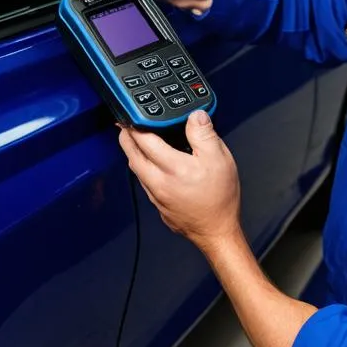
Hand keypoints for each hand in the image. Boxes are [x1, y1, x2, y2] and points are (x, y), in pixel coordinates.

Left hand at [118, 110, 241, 255]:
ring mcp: (155, 195)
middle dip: (126, 137)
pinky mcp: (158, 204)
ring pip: (136, 169)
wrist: (217, 231)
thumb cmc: (219, 199)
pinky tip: (152, 164)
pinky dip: (143, 168)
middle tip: (126, 124)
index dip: (135, 124)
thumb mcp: (220, 158)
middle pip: (132, 155)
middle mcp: (158, 181)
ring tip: (137, 141)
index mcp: (172, 167)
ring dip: (133, 153)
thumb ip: (204, 134)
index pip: (144, 140)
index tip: (132, 115)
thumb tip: (195, 115)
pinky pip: (144, 182)